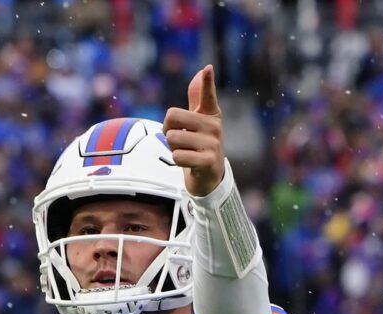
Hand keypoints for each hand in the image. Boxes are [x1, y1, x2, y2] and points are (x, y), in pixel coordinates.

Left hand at [164, 65, 224, 198]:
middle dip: (168, 130)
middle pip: (172, 116)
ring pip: (173, 138)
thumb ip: (199, 97)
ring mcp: (213, 144)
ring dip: (173, 148)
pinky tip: (188, 162)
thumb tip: (201, 70)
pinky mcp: (208, 161)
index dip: (207, 81)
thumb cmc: (200, 144)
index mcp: (210, 114)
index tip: (207, 68)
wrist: (210, 176)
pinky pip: (178, 156)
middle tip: (180, 139)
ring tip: (186, 152)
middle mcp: (214, 126)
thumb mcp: (200, 120)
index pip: (208, 94)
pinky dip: (177, 160)